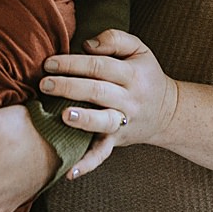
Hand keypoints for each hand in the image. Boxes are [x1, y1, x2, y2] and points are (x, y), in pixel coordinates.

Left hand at [40, 29, 179, 178]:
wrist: (168, 112)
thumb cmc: (145, 75)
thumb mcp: (139, 49)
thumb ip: (114, 39)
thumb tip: (87, 45)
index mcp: (131, 74)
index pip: (100, 65)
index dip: (74, 63)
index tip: (49, 63)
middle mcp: (128, 99)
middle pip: (97, 91)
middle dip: (69, 86)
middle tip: (44, 84)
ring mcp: (123, 122)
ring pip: (103, 122)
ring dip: (82, 120)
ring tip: (63, 115)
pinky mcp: (117, 141)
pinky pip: (102, 154)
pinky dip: (87, 164)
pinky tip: (69, 172)